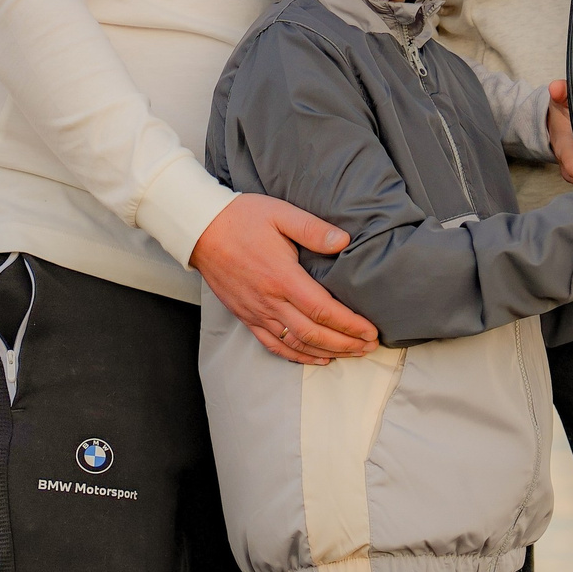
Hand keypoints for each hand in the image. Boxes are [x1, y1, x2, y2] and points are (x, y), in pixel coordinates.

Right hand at [190, 194, 379, 365]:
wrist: (201, 230)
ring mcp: (256, 312)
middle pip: (314, 333)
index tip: (371, 330)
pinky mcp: (246, 316)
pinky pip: (273, 344)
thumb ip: (313, 229)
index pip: (323, 310)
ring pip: (296, 343)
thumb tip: (344, 241)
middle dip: (346, 343)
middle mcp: (270, 301)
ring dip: (327, 352)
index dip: (350, 324)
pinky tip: (316, 357)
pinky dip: (297, 356)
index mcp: (282, 277)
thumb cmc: (242, 218)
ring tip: (351, 353)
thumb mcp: (281, 213)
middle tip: (369, 346)